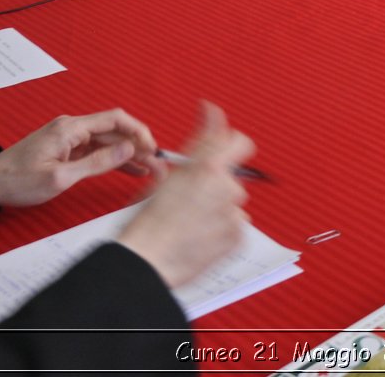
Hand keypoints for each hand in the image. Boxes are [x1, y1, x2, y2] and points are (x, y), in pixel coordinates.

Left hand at [0, 109, 163, 208]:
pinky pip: (97, 150)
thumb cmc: (17, 181)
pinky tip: (130, 169)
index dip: (139, 132)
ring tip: (150, 169)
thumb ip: (97, 163)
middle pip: (115, 131)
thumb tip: (129, 150)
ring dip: (129, 154)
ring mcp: (69, 138)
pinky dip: (114, 159)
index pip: (116, 120)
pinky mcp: (66, 149)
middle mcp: (72, 128)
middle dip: (139, 146)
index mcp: (71, 128)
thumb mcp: (61, 177)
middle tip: (158, 163)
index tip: (153, 148)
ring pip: (108, 142)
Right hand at [116, 103, 251, 288]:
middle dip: (215, 185)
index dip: (231, 144)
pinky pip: (235, 227)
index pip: (239, 142)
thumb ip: (192, 152)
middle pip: (232, 177)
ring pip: (232, 204)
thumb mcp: (163, 179)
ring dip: (218, 209)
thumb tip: (207, 122)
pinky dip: (221, 231)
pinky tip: (199, 238)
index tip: (224, 145)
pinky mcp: (237, 236)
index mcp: (206, 167)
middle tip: (192, 199)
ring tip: (190, 223)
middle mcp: (225, 186)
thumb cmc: (146, 224)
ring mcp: (233, 212)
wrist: (145, 262)